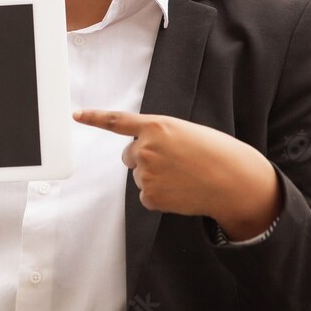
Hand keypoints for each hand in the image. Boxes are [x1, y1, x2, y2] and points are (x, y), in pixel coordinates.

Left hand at [73, 109, 282, 240]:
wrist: (234, 181)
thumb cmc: (214, 153)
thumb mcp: (184, 132)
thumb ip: (158, 136)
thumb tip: (139, 153)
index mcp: (156, 126)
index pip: (117, 121)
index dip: (94, 117)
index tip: (76, 115)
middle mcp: (145, 148)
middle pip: (129, 155)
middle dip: (144, 158)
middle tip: (174, 162)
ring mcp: (145, 173)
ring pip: (138, 175)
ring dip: (155, 176)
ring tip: (183, 176)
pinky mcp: (149, 196)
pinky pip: (146, 195)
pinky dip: (160, 195)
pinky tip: (180, 191)